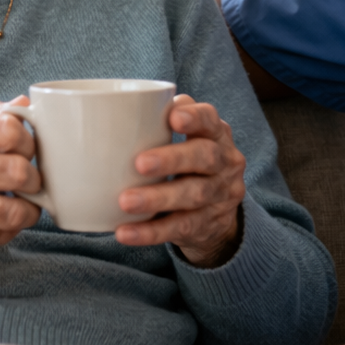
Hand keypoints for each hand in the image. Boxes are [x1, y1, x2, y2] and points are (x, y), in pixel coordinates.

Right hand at [0, 98, 40, 282]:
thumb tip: (25, 104)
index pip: (10, 130)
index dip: (27, 141)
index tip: (24, 149)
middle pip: (19, 172)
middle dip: (33, 178)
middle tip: (28, 179)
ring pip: (15, 211)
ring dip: (28, 209)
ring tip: (22, 202)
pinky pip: (1, 235)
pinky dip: (8, 228)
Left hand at [114, 94, 246, 267]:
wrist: (218, 216)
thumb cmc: (190, 165)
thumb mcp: (187, 141)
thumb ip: (163, 124)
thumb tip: (119, 112)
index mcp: (217, 136)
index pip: (211, 121)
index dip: (195, 117)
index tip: (173, 116)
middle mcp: (225, 164)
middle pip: (206, 158)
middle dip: (173, 159)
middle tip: (140, 163)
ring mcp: (220, 197)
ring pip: (193, 195)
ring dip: (157, 198)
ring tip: (126, 201)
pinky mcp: (206, 226)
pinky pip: (179, 228)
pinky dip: (150, 232)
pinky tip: (126, 232)